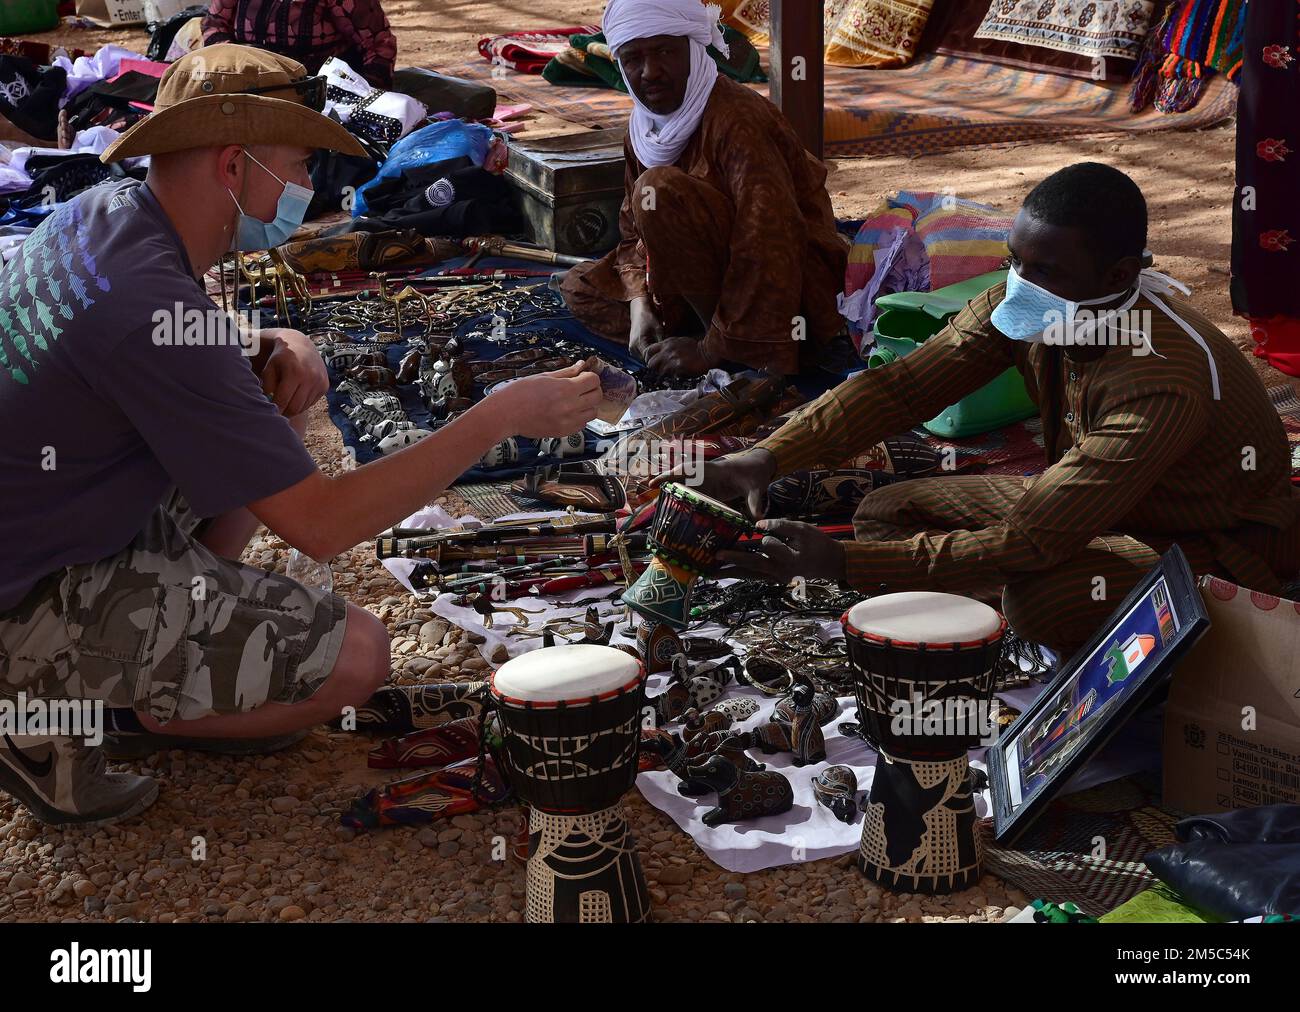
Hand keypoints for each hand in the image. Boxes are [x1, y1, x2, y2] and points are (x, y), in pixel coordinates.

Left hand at [260, 329, 328, 415]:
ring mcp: (320, 382)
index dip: (275, 409)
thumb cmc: (280, 359)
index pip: (283, 400)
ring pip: (304, 407)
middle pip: (295, 407)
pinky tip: (296, 396)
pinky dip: (302, 403)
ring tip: (285, 403)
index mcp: (294, 371)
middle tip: (277, 413)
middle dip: (285, 412)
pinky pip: (311, 403)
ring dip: (293, 409)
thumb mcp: (269, 368)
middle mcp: (310, 377)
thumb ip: (267, 386)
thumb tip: (270, 405)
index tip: (270, 413)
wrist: (301, 346)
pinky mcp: (325, 386)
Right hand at [492, 364, 601, 437]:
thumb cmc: (521, 392)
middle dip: (592, 390)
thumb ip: (566, 372)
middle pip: (597, 397)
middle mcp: (570, 406)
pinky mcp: (564, 432)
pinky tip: (568, 413)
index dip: (589, 377)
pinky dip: (579, 418)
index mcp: (565, 389)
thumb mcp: (544, 377)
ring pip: (592, 412)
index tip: (583, 377)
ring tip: (574, 402)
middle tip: (582, 388)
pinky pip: (582, 425)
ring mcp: (568, 421)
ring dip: (588, 405)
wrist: (507, 414)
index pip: (594, 381)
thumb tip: (581, 365)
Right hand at [628, 296, 663, 361]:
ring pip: (645, 358)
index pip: (650, 358)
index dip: (659, 358)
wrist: (639, 312)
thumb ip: (662, 343)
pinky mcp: (633, 349)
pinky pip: (642, 355)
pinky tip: (656, 348)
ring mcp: (632, 349)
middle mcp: (633, 348)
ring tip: (661, 350)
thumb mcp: (658, 329)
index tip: (667, 356)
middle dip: (656, 358)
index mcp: (638, 343)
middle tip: (666, 354)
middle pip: (647, 360)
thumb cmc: (649, 318)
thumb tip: (669, 353)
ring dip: (652, 356)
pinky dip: (649, 353)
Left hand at [644, 336, 716, 376]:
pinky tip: (675, 378)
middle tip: (659, 373)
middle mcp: (666, 350)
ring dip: (661, 375)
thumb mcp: (680, 343)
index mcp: (667, 343)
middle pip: (650, 362)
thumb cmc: (697, 349)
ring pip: (657, 370)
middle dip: (653, 369)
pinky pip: (668, 375)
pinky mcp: (677, 367)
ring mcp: (671, 359)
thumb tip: (662, 356)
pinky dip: (669, 378)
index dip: (648, 359)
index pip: (648, 350)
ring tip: (668, 376)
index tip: (652, 364)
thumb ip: (669, 348)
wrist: (708, 352)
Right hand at [651, 448, 776, 519]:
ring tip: (658, 509)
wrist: (759, 467)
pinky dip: (684, 504)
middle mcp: (706, 476)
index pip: (687, 471)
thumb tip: (757, 519)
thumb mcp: (756, 487)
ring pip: (685, 489)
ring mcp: (707, 484)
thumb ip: (755, 502)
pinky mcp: (710, 491)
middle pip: (680, 479)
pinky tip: (676, 515)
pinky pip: (694, 497)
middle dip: (664, 485)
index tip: (654, 483)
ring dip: (673, 496)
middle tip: (648, 495)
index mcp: (713, 471)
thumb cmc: (756, 473)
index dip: (670, 476)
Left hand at [715, 519, 845, 583]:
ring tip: (712, 571)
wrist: (831, 563)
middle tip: (716, 556)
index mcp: (791, 559)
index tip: (755, 527)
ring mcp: (777, 578)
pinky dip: (740, 572)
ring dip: (731, 571)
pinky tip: (726, 570)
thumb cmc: (818, 544)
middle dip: (734, 559)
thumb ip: (781, 525)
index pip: (770, 546)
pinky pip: (754, 576)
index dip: (764, 535)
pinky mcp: (774, 579)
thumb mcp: (803, 530)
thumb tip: (758, 524)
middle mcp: (782, 572)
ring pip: (751, 574)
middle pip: (754, 564)